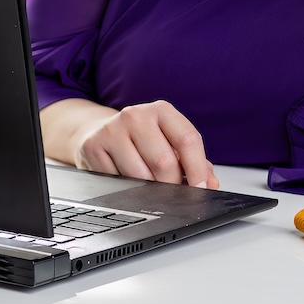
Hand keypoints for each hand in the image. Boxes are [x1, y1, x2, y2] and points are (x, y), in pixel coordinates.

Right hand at [73, 100, 218, 188]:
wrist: (98, 132)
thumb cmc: (142, 140)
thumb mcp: (169, 142)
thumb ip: (194, 161)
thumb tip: (210, 183)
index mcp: (161, 111)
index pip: (187, 139)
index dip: (198, 169)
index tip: (202, 188)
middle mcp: (136, 115)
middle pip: (164, 162)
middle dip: (173, 185)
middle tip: (172, 193)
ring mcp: (112, 130)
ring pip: (140, 177)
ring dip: (150, 191)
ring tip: (149, 186)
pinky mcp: (93, 146)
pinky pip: (117, 181)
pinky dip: (127, 189)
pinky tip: (126, 180)